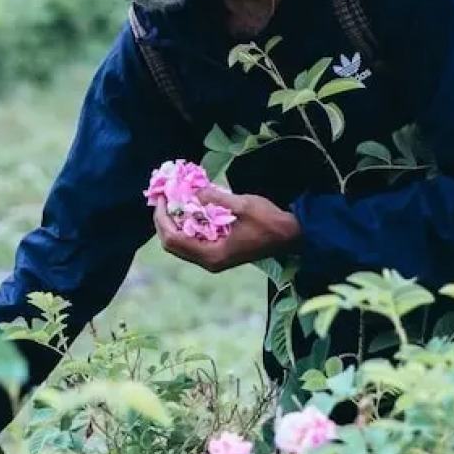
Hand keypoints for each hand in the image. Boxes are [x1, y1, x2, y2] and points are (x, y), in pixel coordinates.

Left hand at [153, 186, 300, 273]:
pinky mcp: (219, 253)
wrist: (292, 236)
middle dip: (164, 220)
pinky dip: (187, 225)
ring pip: (181, 244)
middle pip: (172, 244)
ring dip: (174, 222)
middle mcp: (209, 261)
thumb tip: (194, 192)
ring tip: (173, 200)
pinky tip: (188, 208)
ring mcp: (214, 259)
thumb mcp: (242, 205)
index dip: (162, 219)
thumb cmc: (269, 222)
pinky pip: (193, 241)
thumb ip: (215, 198)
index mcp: (212, 255)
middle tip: (163, 197)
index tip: (161, 198)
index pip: (173, 240)